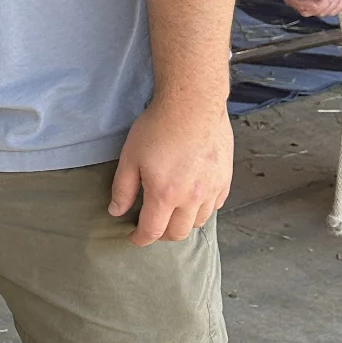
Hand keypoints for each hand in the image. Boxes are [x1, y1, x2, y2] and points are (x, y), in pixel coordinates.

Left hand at [109, 96, 232, 245]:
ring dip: (184, 223)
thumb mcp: (130, 157)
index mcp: (165, 195)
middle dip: (162, 235)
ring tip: (173, 214)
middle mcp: (192, 198)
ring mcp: (212, 189)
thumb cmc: (158, 127)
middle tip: (152, 227)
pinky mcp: (225, 178)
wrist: (193, 104)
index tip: (134, 238)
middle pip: (178, 233)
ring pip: (199, 222)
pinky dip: (203, 209)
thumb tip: (116, 211)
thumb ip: (123, 188)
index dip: (140, 239)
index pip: (153, 231)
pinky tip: (194, 199)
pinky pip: (216, 205)